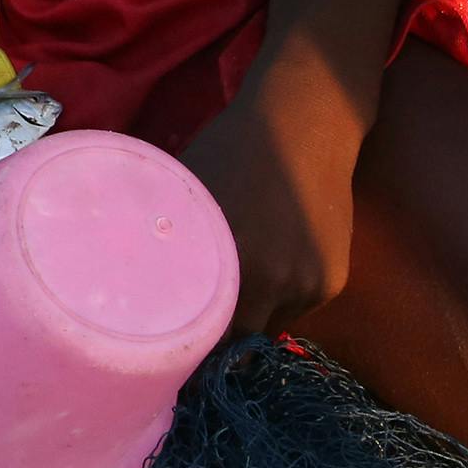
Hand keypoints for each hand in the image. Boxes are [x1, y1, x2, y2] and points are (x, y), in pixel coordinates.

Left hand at [181, 83, 356, 331]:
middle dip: (218, 337)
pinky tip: (269, 255)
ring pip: (269, 322)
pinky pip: (296, 305)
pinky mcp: (333, 280)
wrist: (305, 121)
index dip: (187, 344)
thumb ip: (171, 239)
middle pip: (238, 338)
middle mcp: (275, 282)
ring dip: (251, 311)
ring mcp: (309, 284)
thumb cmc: (230, 148)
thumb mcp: (188, 189)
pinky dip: (279, 293)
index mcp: (231, 262)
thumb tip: (135, 277)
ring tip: (237, 276)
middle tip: (197, 323)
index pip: (205, 335)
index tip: (169, 345)